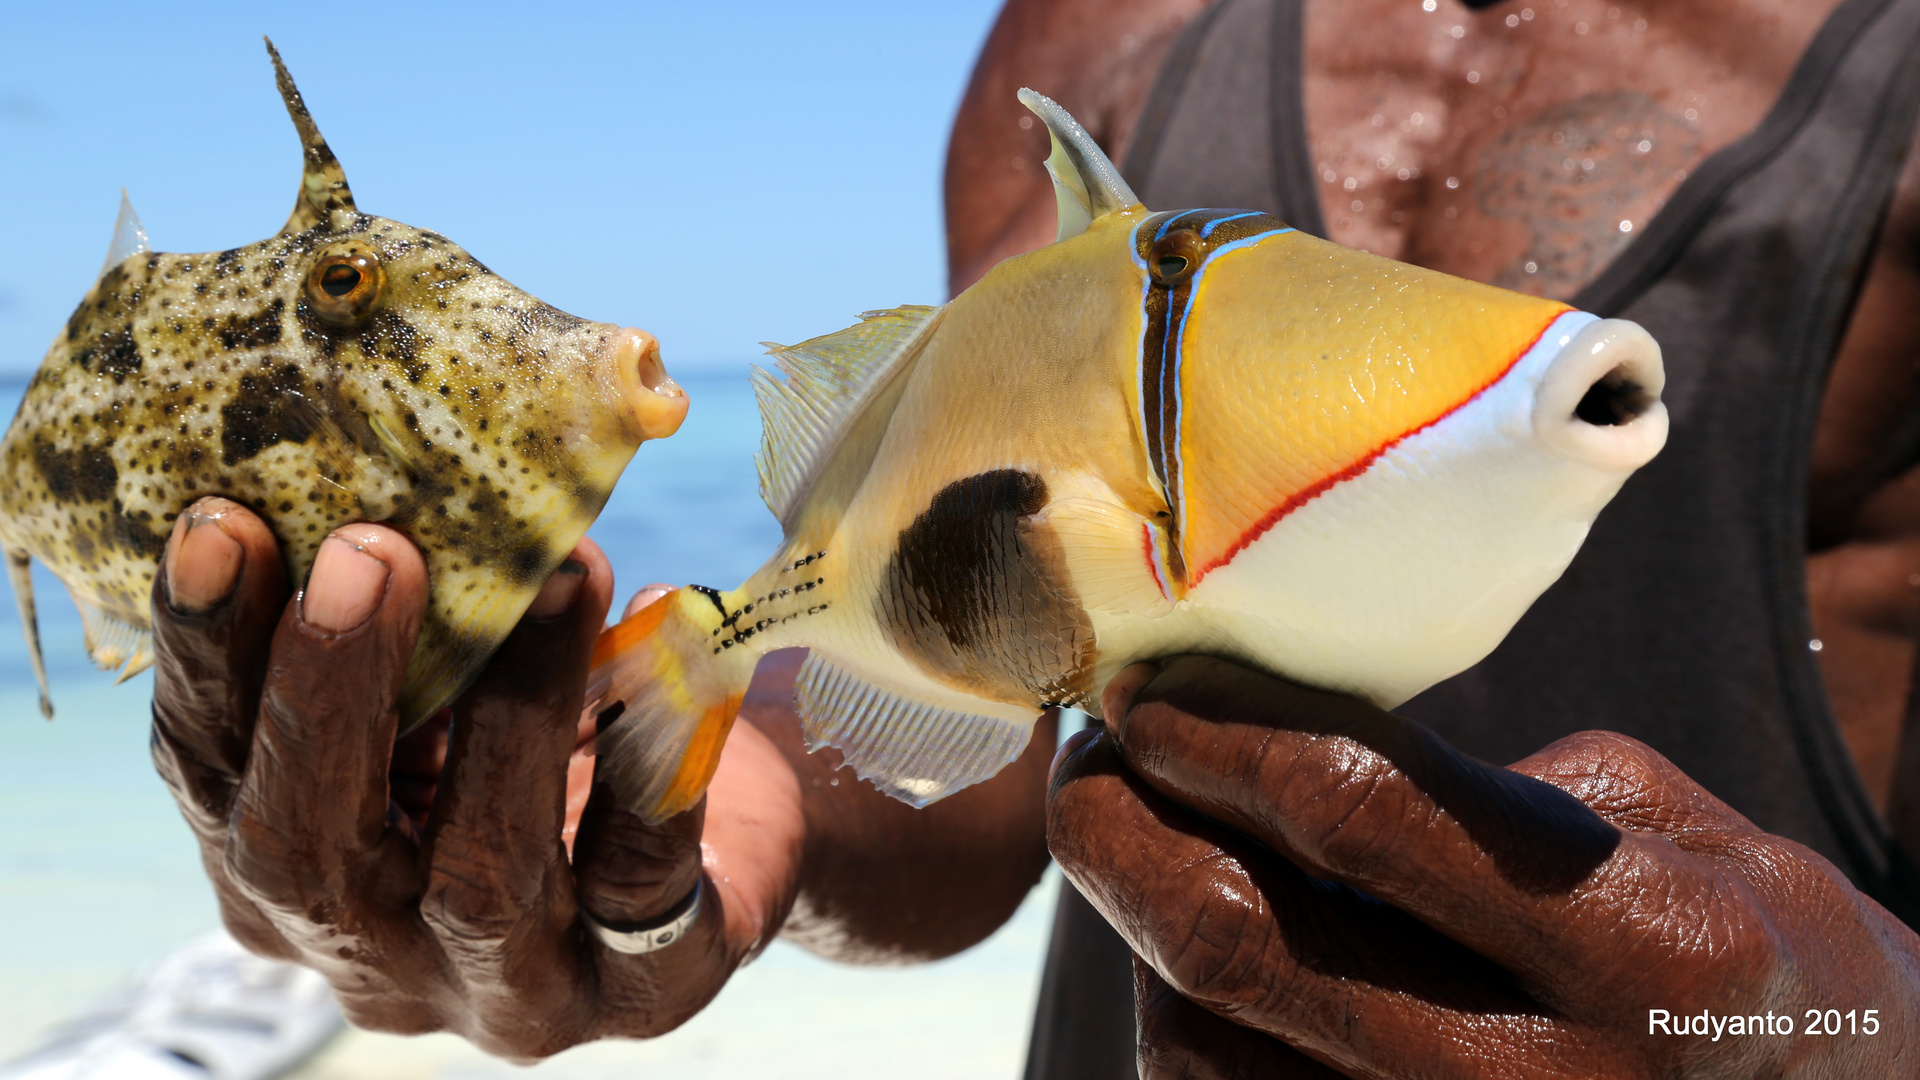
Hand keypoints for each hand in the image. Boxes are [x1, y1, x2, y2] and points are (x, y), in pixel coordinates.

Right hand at [147, 497, 803, 1057]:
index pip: (212, 771)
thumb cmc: (556, 739)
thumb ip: (413, 631)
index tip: (220, 525)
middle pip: (304, 853)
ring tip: (558, 575)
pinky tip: (668, 657)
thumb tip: (403, 484)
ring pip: (479, 874)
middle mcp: (377, 953)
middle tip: (369, 554)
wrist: (732, 837)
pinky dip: (653, 766)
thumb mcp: (461, 689)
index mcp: (288, 872)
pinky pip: (641, 881)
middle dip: (326, 694)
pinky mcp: (642, 985)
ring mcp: (508, 989)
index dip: (205, 656)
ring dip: (510, 712)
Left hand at [1048, 655, 1919, 1077]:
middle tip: (1091, 753)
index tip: (1144, 680)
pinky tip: (1193, 949)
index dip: (1217, 728)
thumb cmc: (1758, 966)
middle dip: (1119, 823)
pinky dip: (1181, 1017)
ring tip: (1138, 836)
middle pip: (1236, 937)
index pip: (1361, 809)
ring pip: (1198, 1039)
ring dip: (1133, 921)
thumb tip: (1274, 742)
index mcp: (1647, 949)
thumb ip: (1482, 794)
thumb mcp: (1674, 836)